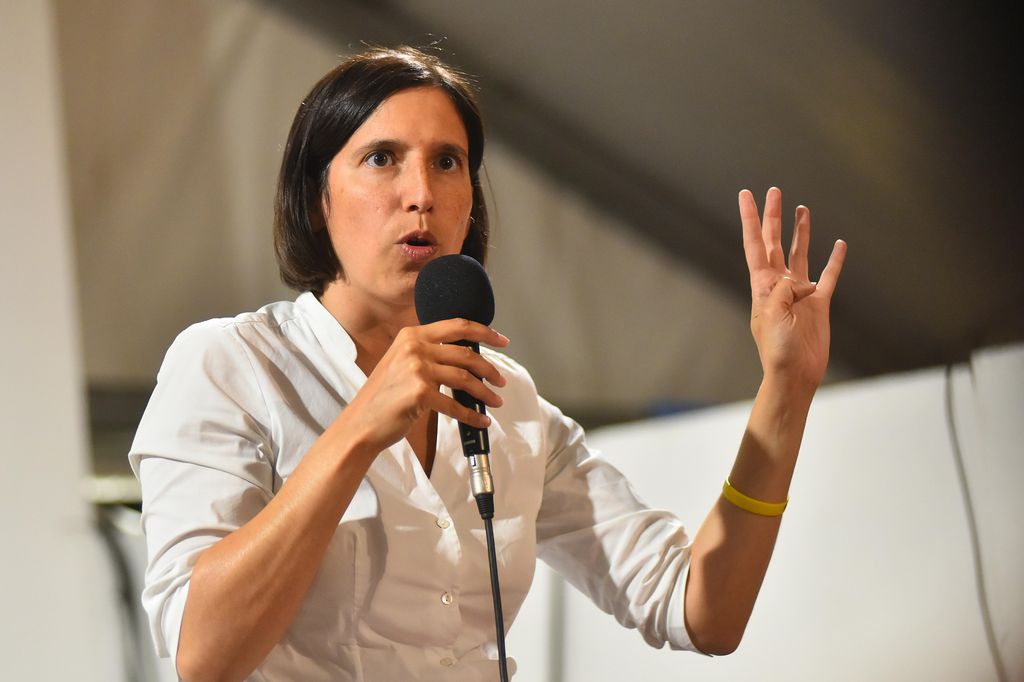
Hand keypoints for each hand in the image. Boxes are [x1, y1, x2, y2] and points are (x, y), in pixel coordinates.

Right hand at [341, 319, 508, 453]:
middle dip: (489, 369)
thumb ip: (428, 354)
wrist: (362, 422)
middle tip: (501, 380)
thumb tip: (467, 359)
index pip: (457, 326)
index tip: (501, 340)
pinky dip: (471, 414)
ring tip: (495, 401)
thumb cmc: (384, 397)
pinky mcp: (419, 393)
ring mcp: (416, 369)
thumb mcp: (402, 363)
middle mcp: (414, 347)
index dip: (484, 332)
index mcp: (411, 335)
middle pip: (466, 354)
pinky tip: (480, 420)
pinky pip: (455, 404)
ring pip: (465, 378)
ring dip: (485, 392)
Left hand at [739, 187, 845, 389]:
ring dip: (801, 232)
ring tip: (801, 209)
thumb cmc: (777, 349)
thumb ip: (784, 290)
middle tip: (774, 191)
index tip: (746, 194)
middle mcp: (779, 285)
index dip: (750, 219)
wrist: (794, 374)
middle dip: (773, 217)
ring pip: (800, 254)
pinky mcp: (819, 304)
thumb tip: (803, 282)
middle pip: (775, 243)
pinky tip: (839, 244)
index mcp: (762, 286)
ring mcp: (799, 293)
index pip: (754, 245)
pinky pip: (829, 276)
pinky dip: (834, 261)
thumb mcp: (772, 315)